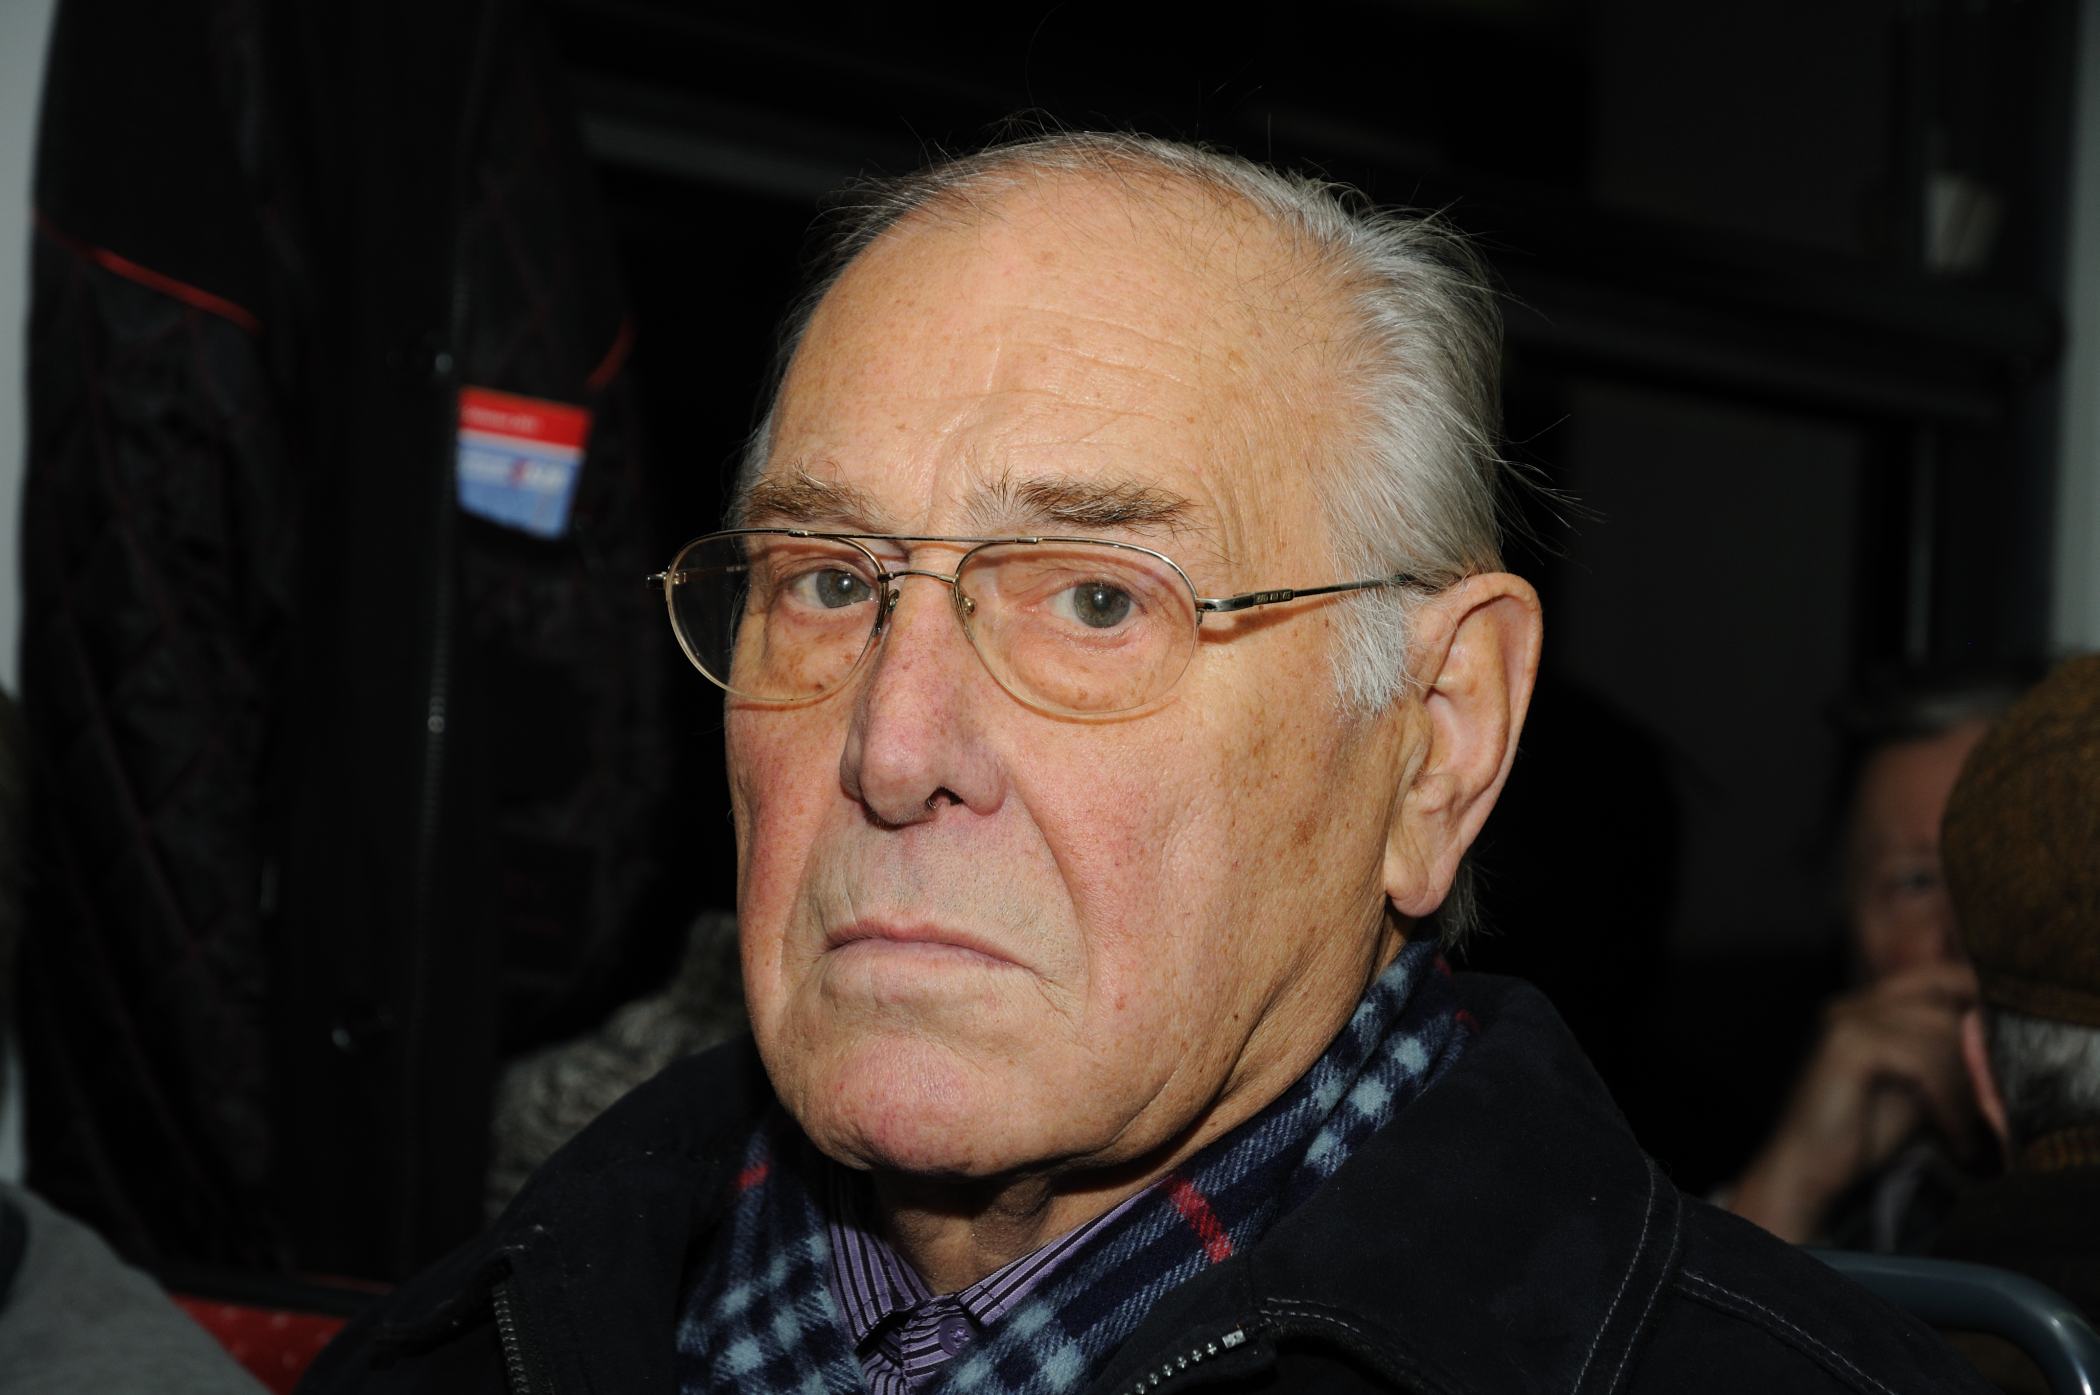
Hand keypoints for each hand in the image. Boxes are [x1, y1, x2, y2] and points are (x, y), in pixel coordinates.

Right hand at [1727, 961, 1977, 1243]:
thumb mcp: (1914, 1085)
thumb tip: (1992, 1039)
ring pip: (1940, 1034)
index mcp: (1864, 1006)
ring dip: (1965, 1089)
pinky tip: (1953, 1137)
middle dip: (1974, 1061)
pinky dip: (1949, 1103)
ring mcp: (1848, 1020)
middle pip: (1945, 1007)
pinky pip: (1925, 1062)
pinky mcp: (1850, 1047)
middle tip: (1986, 1110)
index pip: (1937, 977)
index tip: (1997, 1059)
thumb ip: (1941, 1054)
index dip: (1975, 1008)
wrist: (1807, 1170)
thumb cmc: (1860, 1133)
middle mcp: (1853, 1003)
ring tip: (1968, 1132)